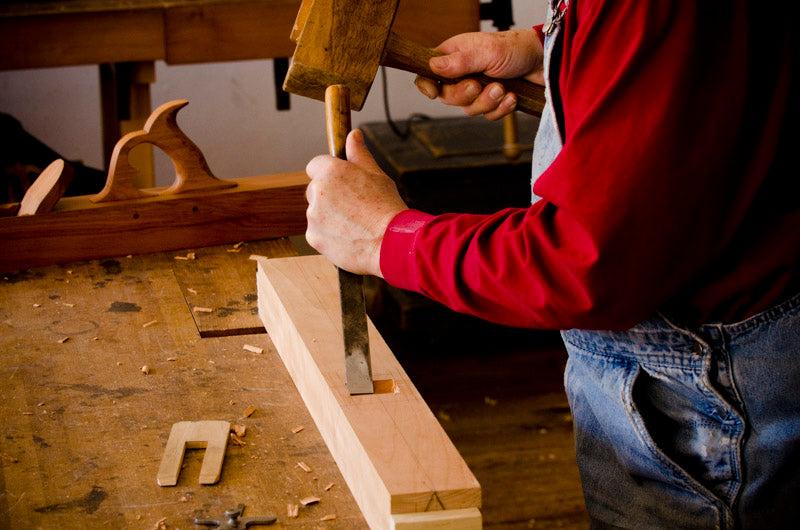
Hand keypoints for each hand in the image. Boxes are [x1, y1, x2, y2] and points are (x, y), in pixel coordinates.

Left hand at [305, 129, 407, 276]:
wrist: (391, 243)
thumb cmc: (387, 207)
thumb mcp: (376, 174)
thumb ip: (359, 154)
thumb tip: (353, 135)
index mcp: (330, 171)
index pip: (315, 164)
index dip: (328, 172)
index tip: (340, 182)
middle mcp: (317, 192)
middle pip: (314, 190)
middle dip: (328, 196)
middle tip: (353, 206)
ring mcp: (313, 216)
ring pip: (316, 213)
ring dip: (329, 216)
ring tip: (355, 224)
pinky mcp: (314, 238)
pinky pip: (317, 232)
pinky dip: (329, 235)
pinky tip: (349, 237)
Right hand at [415, 29, 543, 119]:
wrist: (544, 62)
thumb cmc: (516, 49)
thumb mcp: (487, 52)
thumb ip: (460, 62)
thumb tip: (433, 66)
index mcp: (455, 56)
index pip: (428, 72)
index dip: (426, 85)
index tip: (433, 92)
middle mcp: (463, 73)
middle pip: (447, 97)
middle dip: (464, 95)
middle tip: (478, 85)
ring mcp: (478, 90)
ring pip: (468, 109)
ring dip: (487, 102)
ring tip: (502, 88)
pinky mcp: (493, 102)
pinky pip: (488, 116)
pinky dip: (500, 109)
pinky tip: (511, 96)